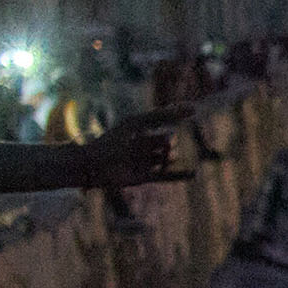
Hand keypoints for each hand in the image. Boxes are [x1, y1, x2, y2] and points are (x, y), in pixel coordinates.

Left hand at [80, 108, 194, 185]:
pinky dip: (179, 175)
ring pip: (164, 157)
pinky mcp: (144, 178)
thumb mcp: (138, 124)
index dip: (175, 114)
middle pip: (163, 141)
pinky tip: (194, 173)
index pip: (161, 119)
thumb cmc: (112, 141)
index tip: (193, 109)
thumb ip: (161, 115)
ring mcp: (143, 162)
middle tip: (146, 144)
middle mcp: (142, 145)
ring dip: (164, 156)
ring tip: (145, 157)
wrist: (93, 166)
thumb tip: (188, 110)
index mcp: (138, 129)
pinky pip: (165, 176)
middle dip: (160, 141)